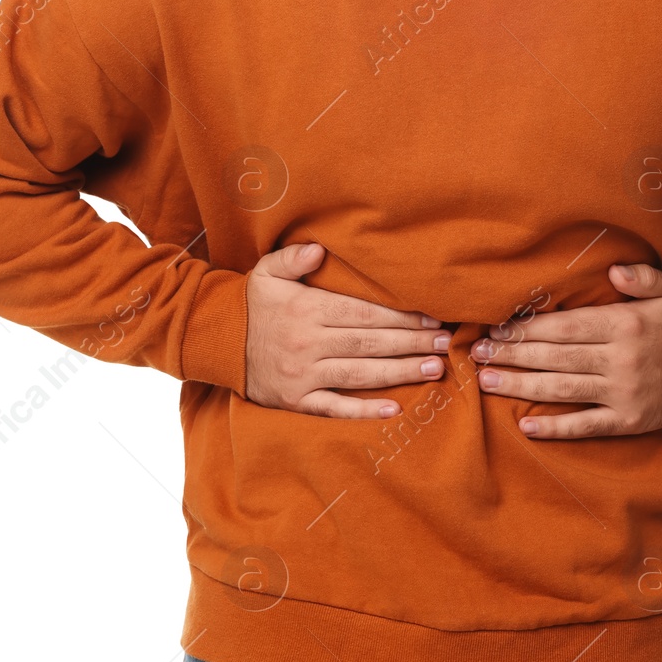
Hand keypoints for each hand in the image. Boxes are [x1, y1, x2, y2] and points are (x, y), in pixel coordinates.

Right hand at [244, 242, 449, 417]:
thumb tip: (319, 250)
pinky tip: (394, 409)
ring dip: (400, 373)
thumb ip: (293, 258)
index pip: (363, 313)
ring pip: (360, 374)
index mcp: (306, 310)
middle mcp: (307, 343)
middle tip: (445, 344)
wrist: (216, 342)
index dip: (399, 317)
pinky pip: (335, 408)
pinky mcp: (296, 401)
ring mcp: (302, 375)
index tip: (430, 318)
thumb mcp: (266, 272)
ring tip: (434, 370)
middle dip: (411, 344)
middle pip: (369, 344)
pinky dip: (365, 411)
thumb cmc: (251, 303)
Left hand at [470, 262, 661, 438]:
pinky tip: (525, 426)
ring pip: (562, 390)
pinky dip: (555, 428)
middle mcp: (619, 360)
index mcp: (622, 325)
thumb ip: (640, 277)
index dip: (527, 329)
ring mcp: (622, 393)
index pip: (564, 328)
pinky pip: (585, 425)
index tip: (496, 329)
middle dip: (512, 355)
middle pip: (554, 358)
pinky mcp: (627, 421)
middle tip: (476, 355)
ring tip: (486, 382)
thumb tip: (612, 271)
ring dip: (520, 386)